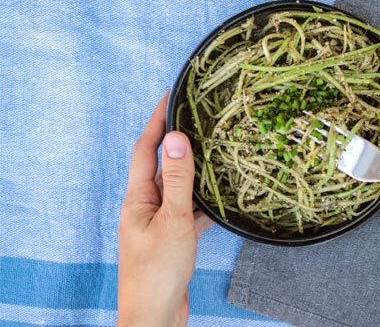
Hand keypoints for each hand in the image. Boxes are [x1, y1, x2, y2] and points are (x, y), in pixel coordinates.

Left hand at [117, 91, 213, 326]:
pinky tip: (219, 198)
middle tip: (196, 117)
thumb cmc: (159, 270)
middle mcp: (145, 207)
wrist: (156, 315)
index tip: (170, 96)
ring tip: (213, 150)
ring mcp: (158, 223)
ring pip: (178, 189)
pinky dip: (202, 203)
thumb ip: (177, 180)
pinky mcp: (172, 239)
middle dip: (176, 141)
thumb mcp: (174, 220)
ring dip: (192, 171)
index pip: (145, 149)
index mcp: (138, 198)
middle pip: (160, 166)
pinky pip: (188, 212)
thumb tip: (176, 139)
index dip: (156, 120)